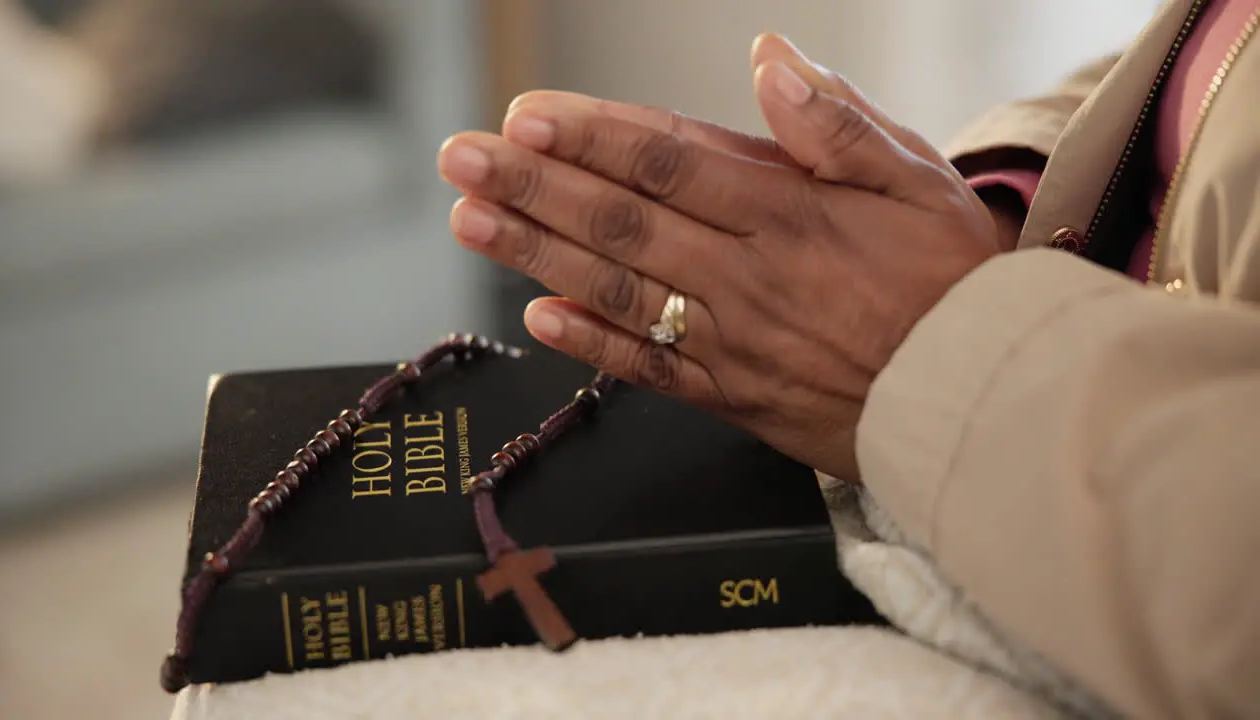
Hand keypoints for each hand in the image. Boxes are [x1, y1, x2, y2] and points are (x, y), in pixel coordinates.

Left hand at [437, 41, 999, 480]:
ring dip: (536, 254)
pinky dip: (590, 345)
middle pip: (622, 221)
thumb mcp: (922, 181)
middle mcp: (747, 277)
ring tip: (471, 222)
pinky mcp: (732, 396)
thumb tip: (770, 59)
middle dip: (532, 186)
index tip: (525, 118)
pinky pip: (650, 370)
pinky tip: (536, 316)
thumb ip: (839, 124)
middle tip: (460, 159)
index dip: (590, 137)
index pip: (669, 162)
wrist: (977, 398)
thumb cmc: (953, 282)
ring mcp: (732, 342)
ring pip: (617, 290)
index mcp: (789, 213)